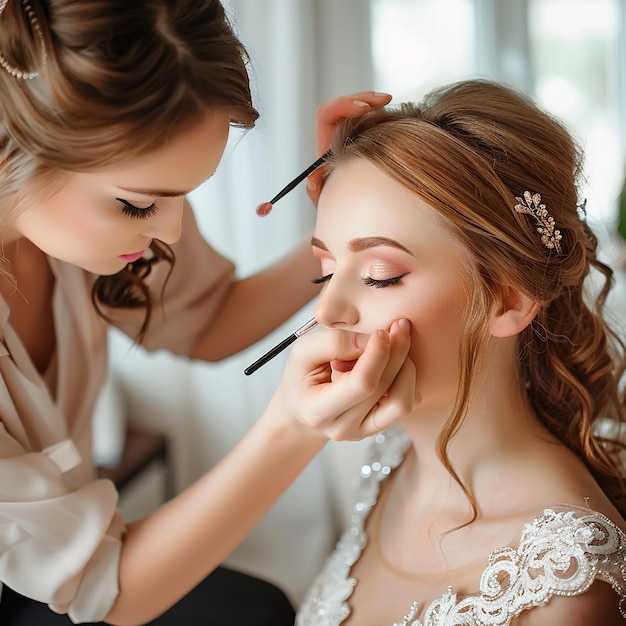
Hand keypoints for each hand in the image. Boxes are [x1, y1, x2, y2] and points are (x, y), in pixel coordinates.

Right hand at [277, 319, 413, 440]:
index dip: (377, 354)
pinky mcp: (378, 427)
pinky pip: (404, 405)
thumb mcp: (302, 352)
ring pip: (401, 402)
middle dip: (397, 352)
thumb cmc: (300, 377)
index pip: (361, 384)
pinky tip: (396, 362)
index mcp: (318, 410)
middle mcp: (343, 427)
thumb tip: (369, 340)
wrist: (301, 407)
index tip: (380, 331)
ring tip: (400, 344)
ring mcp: (363, 431)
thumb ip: (332, 342)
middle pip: (384, 388)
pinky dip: (407, 380)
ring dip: (407, 368)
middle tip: (400, 325)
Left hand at [307, 91, 391, 204]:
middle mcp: (336, 141)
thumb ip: (316, 193)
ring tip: (389, 105)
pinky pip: (373, 119)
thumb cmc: (338, 213)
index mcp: (325, 150)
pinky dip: (383, 115)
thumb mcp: (326, 205)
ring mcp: (353, 139)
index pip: (326, 115)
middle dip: (363, 98)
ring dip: (374, 103)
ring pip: (359, 110)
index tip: (364, 110)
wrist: (353, 218)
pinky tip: (396, 120)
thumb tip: (313, 176)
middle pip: (343, 105)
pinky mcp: (368, 141)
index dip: (343, 106)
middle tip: (387, 100)